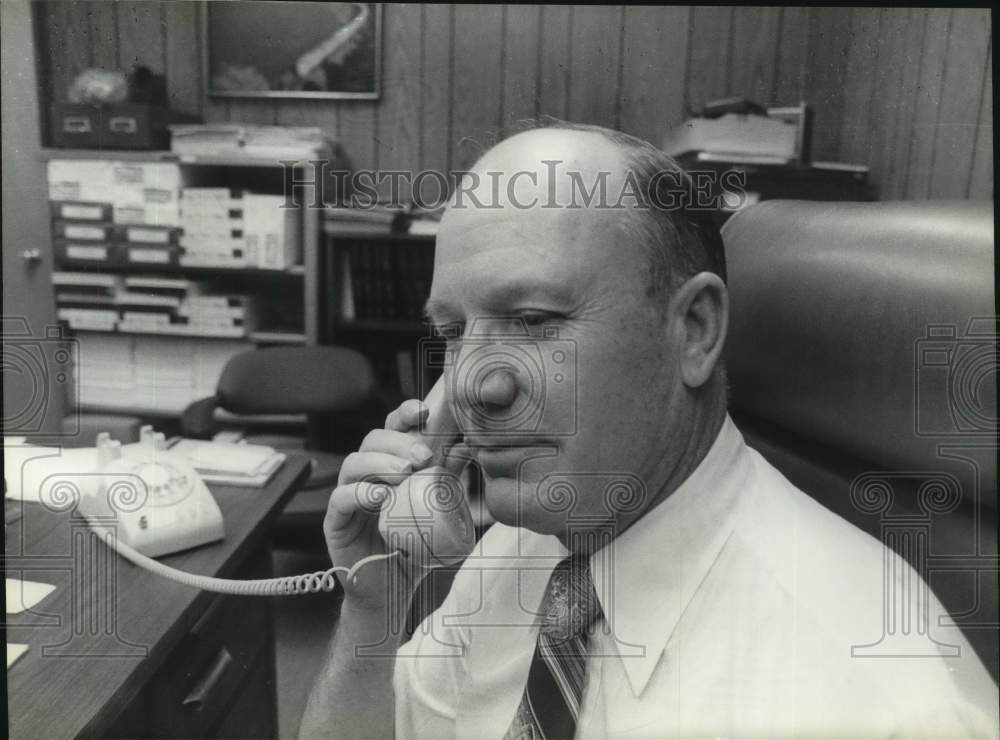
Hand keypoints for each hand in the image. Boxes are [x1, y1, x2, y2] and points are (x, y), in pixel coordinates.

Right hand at [323, 399, 436, 606]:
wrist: (392, 591)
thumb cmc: (413, 546)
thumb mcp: (437, 510)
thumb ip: (447, 479)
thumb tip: (466, 447)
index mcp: (389, 465)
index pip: (391, 429)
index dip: (404, 415)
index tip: (423, 412)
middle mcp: (366, 475)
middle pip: (372, 440)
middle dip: (398, 441)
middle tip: (422, 456)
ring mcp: (348, 495)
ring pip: (354, 463)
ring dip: (380, 462)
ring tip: (404, 473)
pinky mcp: (336, 520)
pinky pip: (341, 498)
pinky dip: (360, 492)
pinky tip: (380, 495)